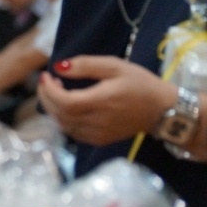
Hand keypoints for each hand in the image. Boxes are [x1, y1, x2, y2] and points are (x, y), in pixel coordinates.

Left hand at [37, 56, 175, 145]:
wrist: (162, 111)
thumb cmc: (139, 84)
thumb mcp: (115, 66)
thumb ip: (85, 65)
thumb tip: (58, 67)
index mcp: (102, 102)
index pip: (65, 102)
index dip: (49, 90)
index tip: (45, 75)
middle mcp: (97, 122)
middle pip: (60, 114)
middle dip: (46, 97)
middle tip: (47, 81)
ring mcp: (97, 134)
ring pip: (63, 125)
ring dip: (52, 108)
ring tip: (56, 90)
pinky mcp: (99, 140)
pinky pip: (72, 131)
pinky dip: (62, 119)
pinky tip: (65, 105)